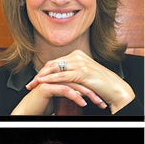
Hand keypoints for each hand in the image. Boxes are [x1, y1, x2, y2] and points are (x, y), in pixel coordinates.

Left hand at [17, 49, 134, 114]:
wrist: (115, 89)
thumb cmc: (100, 84)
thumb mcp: (83, 75)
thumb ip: (72, 73)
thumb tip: (58, 77)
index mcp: (77, 54)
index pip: (55, 62)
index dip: (43, 71)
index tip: (34, 79)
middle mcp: (77, 56)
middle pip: (52, 64)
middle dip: (39, 74)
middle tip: (29, 84)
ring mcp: (80, 63)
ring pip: (55, 69)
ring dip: (42, 77)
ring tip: (33, 84)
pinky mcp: (82, 72)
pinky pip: (62, 75)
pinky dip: (51, 79)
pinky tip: (43, 82)